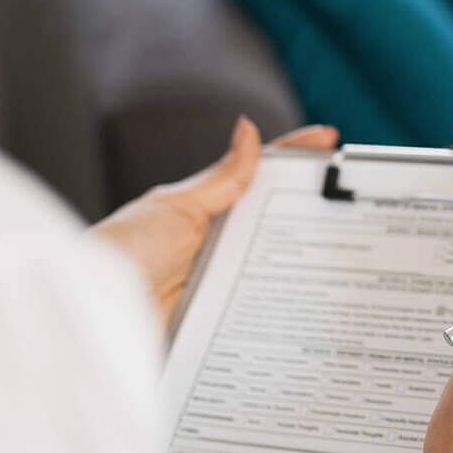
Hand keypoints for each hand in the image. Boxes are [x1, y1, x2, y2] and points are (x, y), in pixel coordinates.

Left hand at [91, 117, 339, 327]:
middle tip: (358, 200)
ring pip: (279, 269)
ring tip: (354, 251)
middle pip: (278, 221)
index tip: (331, 141)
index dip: (295, 157)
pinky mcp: (224, 321)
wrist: (93, 315)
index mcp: (208, 210)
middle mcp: (220, 245)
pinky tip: (318, 303)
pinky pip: (263, 313)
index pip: (259, 175)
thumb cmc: (123, 251)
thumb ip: (219, 179)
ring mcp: (224, 283)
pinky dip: (290, 311)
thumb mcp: (176, 207)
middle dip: (317, 210)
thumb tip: (248, 130)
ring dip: (311, 264)